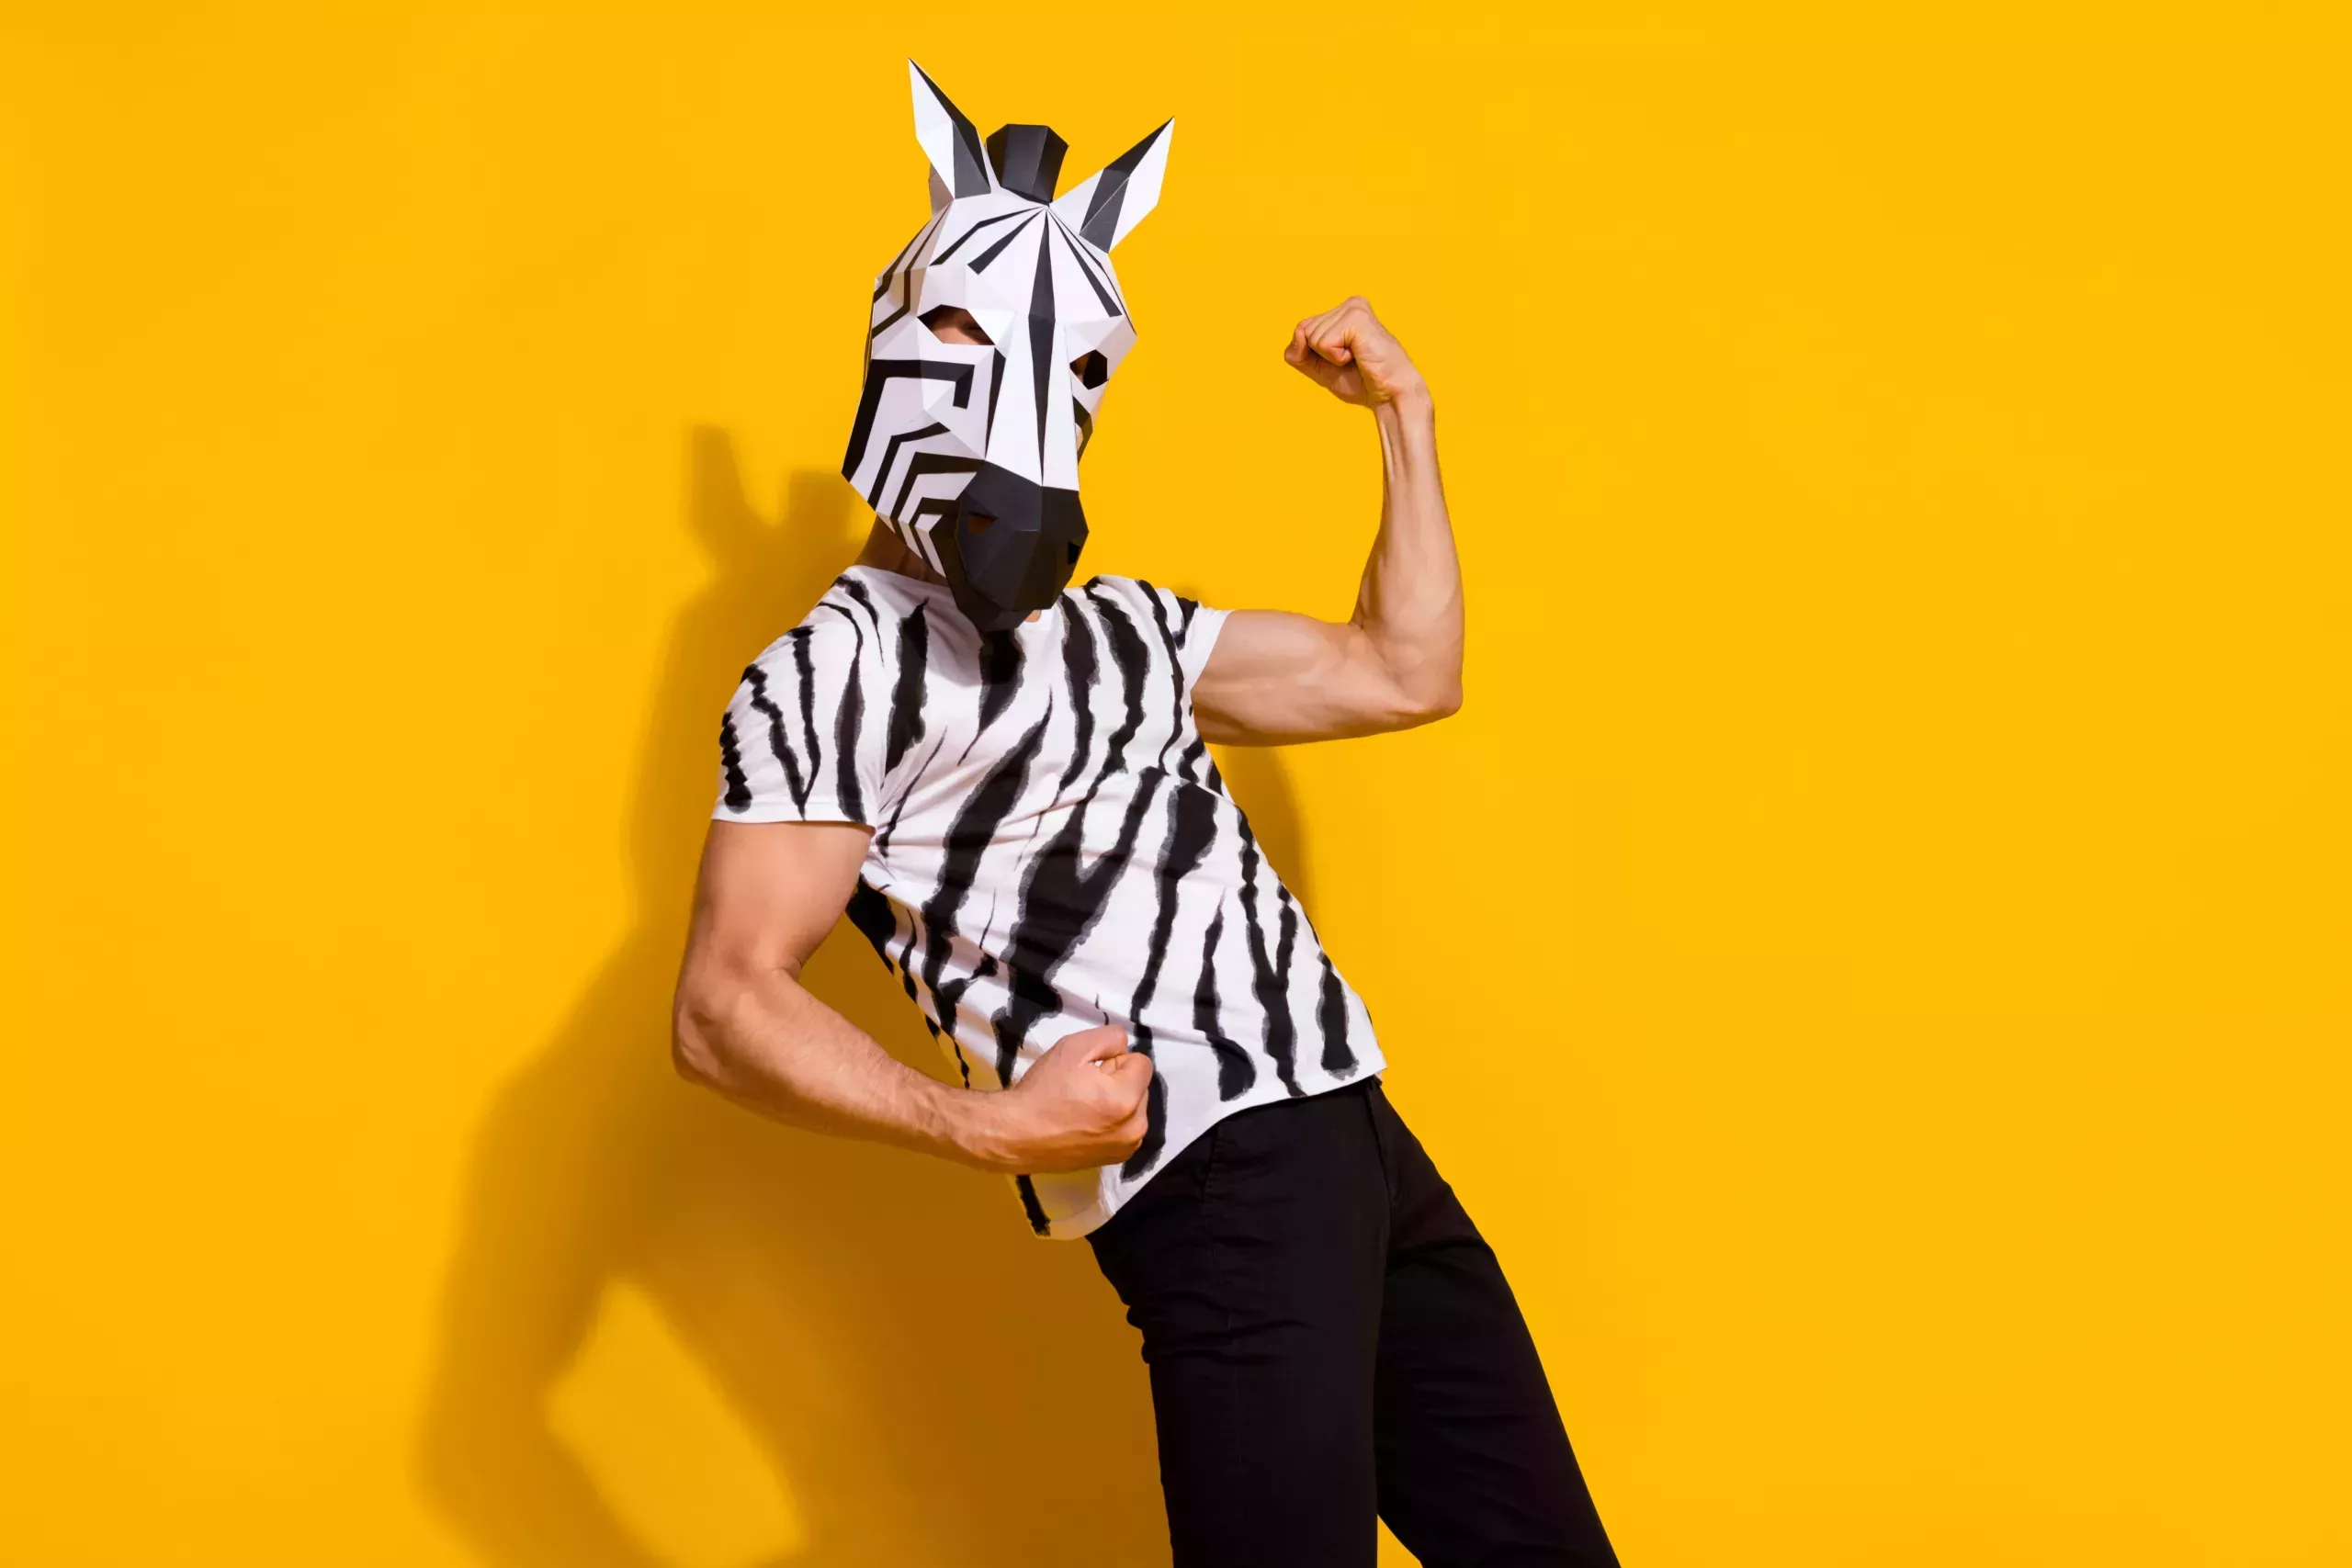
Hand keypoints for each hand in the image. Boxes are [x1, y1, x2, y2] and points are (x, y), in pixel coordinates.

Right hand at [964, 1025, 1150, 1173]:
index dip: (1113, 1060)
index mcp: (1126, 1099)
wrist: (1016, 1135)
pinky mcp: (1115, 1159)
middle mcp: (1134, 1128)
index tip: (1089, 1070)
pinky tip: (1084, 1123)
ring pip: (1133, 1107)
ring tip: (1081, 1106)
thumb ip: (1110, 1038)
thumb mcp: (1072, 1047)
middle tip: (1082, 1088)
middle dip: (1117, 1082)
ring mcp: (1126, 1147)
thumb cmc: (1042, 1090)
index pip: (1141, 1062)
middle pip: (1139, 1086)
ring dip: (1116, 1102)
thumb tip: (1124, 1048)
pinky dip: (1111, 1122)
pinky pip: (1124, 1128)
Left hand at [1284, 296, 1428, 410]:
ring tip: (1357, 358)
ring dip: (1331, 358)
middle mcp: (1350, 305)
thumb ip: (1300, 353)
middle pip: (1304, 331)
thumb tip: (1297, 338)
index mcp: (1343, 312)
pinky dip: (1336, 358)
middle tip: (1352, 361)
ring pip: (1311, 337)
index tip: (1344, 361)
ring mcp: (1353, 309)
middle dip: (1322, 356)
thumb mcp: (1321, 367)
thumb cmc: (1362, 382)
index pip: (1303, 330)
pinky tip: (1358, 356)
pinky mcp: (1356, 318)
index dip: (1315, 354)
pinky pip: (1322, 343)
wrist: (1390, 395)